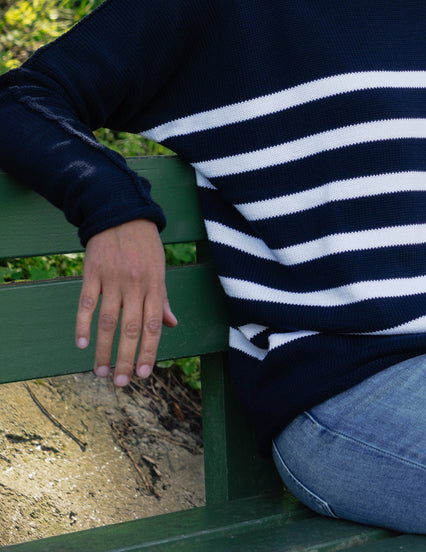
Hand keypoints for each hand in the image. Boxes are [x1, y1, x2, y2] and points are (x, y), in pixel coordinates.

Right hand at [75, 219, 176, 386]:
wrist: (121, 214)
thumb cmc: (144, 245)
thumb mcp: (160, 268)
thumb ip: (162, 298)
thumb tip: (172, 325)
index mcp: (155, 284)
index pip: (153, 325)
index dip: (149, 351)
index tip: (144, 374)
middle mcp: (135, 284)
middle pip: (131, 328)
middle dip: (125, 359)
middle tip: (120, 383)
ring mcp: (113, 279)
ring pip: (108, 321)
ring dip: (103, 349)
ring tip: (99, 371)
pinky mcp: (93, 273)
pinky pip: (86, 303)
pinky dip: (83, 324)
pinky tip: (82, 344)